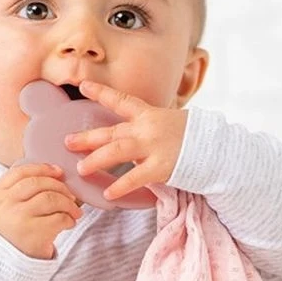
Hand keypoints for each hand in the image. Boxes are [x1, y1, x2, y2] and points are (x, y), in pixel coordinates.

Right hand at [0, 162, 82, 260]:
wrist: (5, 264)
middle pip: (38, 184)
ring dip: (68, 203)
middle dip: (59, 186)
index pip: (20, 173)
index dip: (42, 168)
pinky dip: (69, 219)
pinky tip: (69, 223)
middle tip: (70, 195)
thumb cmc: (11, 231)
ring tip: (74, 210)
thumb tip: (56, 173)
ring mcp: (19, 220)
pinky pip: (59, 218)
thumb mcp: (4, 208)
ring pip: (50, 199)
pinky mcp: (34, 235)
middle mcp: (6, 206)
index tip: (58, 171)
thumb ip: (18, 190)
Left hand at [63, 80, 187, 200]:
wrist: (214, 147)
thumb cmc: (188, 137)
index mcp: (148, 114)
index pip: (121, 100)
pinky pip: (135, 178)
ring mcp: (153, 147)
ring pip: (117, 151)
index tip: (83, 86)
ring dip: (97, 160)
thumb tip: (120, 140)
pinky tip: (108, 194)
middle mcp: (147, 128)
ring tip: (81, 169)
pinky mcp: (160, 166)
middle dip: (88, 137)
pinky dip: (120, 186)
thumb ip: (142, 130)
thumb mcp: (165, 123)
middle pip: (112, 131)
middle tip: (67, 142)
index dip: (101, 92)